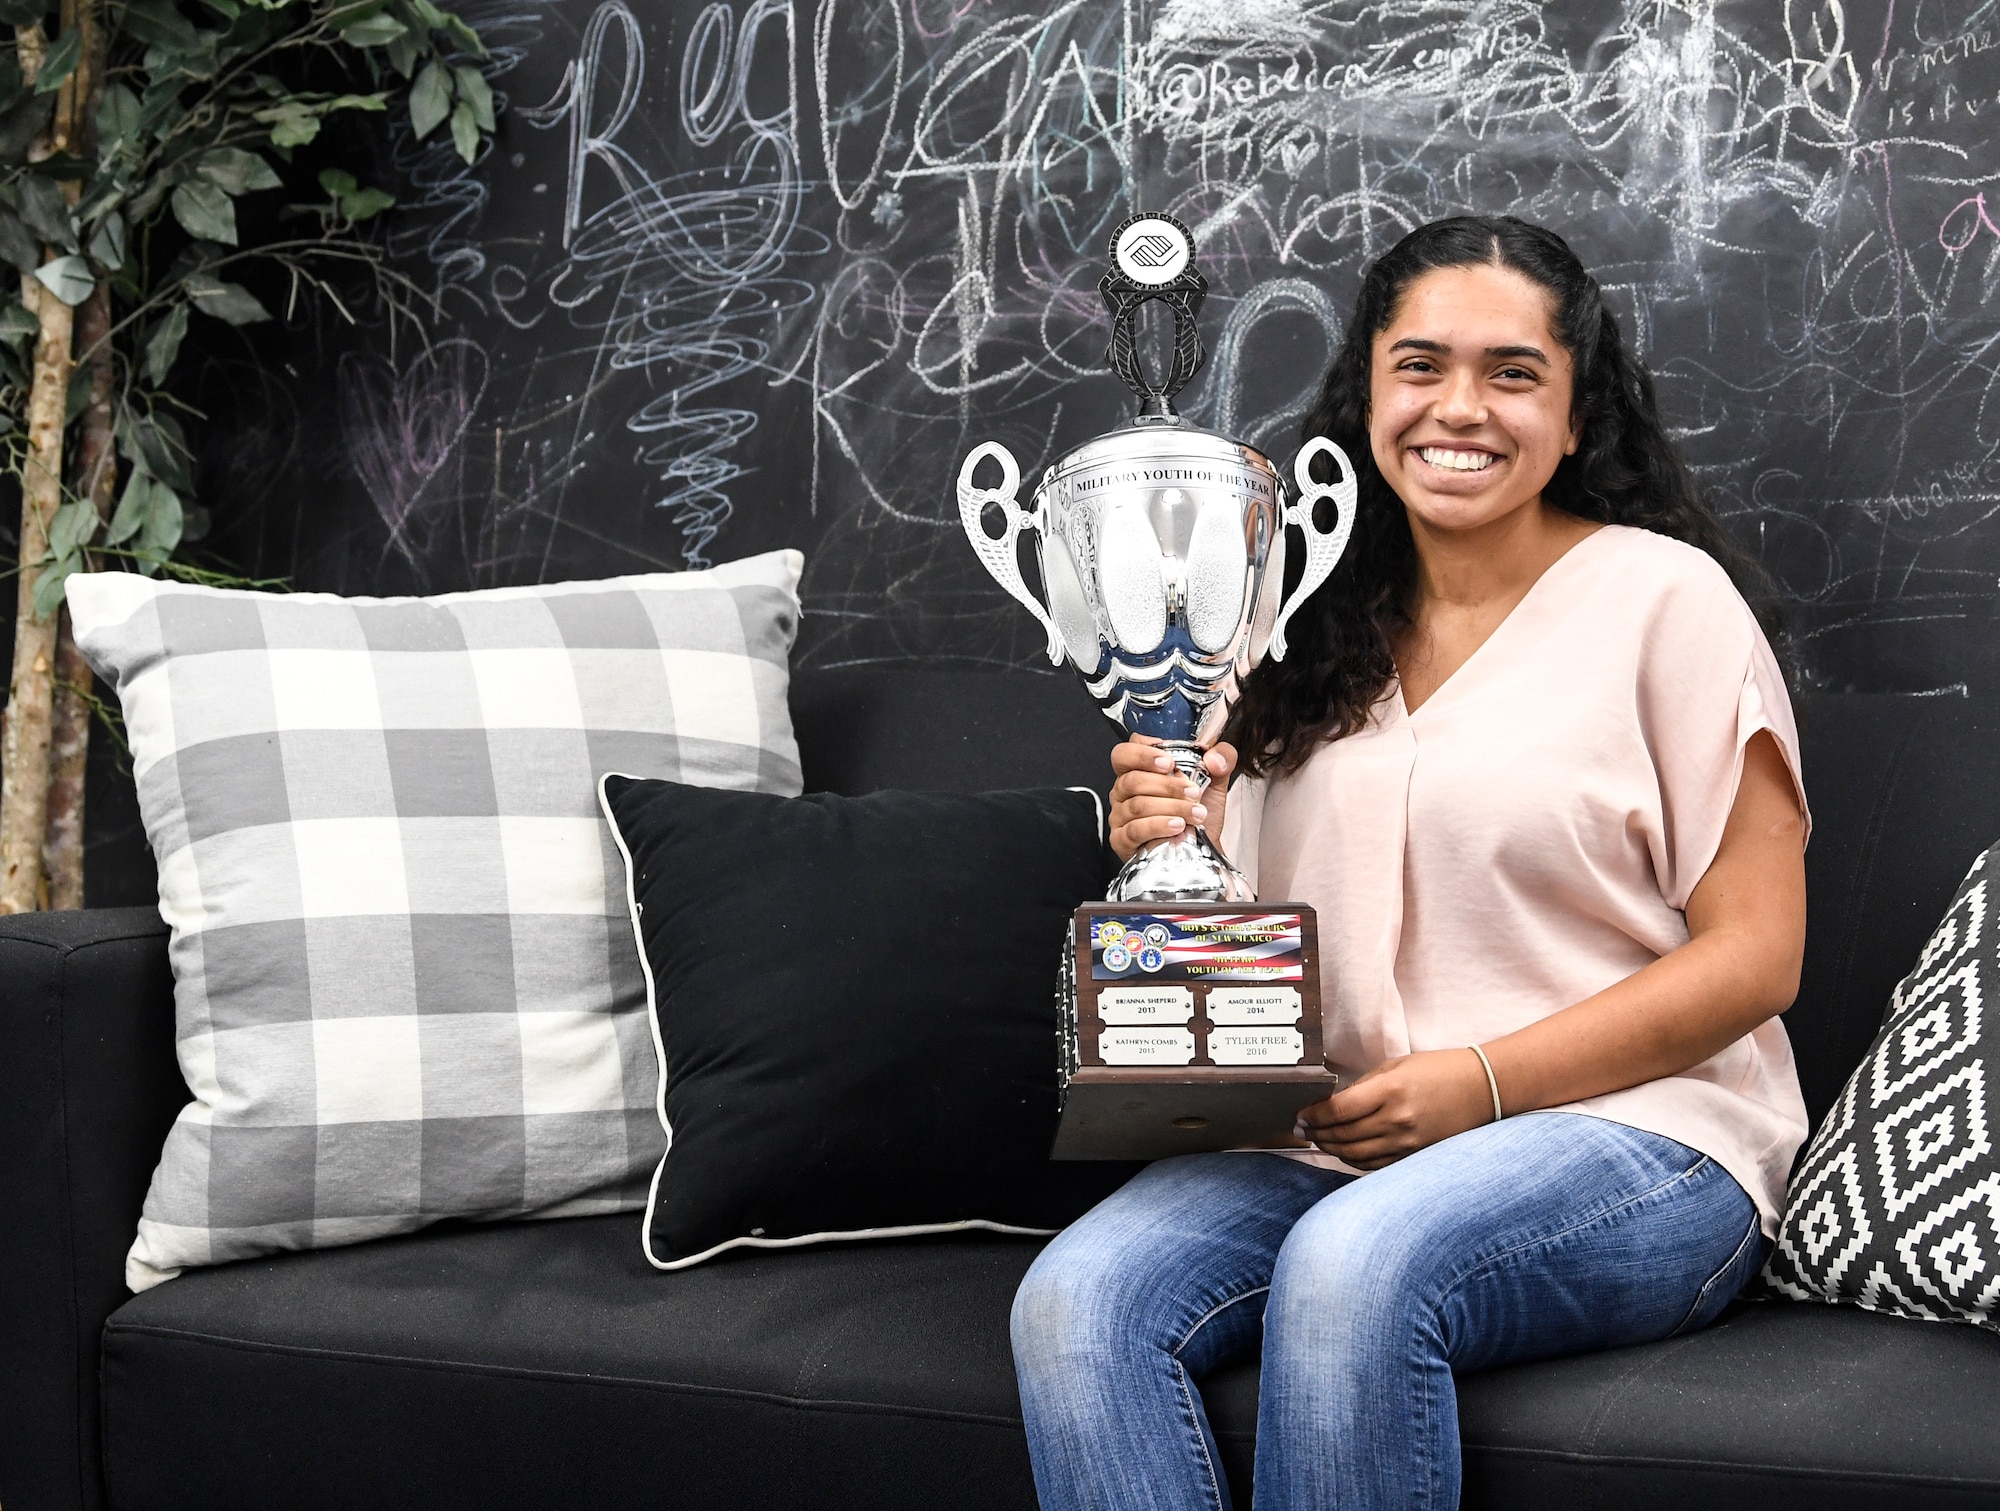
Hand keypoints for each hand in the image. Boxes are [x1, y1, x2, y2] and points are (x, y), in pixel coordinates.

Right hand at [1107, 737, 1236, 862]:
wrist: (1204, 848)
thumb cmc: (1198, 813)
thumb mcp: (1215, 780)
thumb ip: (1222, 758)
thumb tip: (1215, 758)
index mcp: (1138, 770)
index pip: (1124, 753)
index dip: (1143, 754)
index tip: (1169, 763)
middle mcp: (1124, 792)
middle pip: (1133, 780)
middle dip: (1168, 786)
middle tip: (1193, 792)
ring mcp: (1120, 816)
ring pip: (1138, 805)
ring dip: (1172, 807)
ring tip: (1195, 812)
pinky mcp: (1122, 841)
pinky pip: (1135, 830)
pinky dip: (1159, 826)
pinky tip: (1177, 826)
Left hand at [1293, 1049, 1493, 1168]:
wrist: (1483, 1089)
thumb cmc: (1439, 1070)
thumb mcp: (1397, 1066)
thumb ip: (1364, 1085)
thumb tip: (1333, 1102)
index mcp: (1391, 1092)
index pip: (1340, 1110)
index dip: (1314, 1115)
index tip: (1300, 1114)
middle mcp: (1398, 1121)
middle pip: (1343, 1135)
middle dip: (1317, 1133)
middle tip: (1302, 1129)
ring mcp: (1407, 1143)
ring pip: (1355, 1155)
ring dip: (1331, 1149)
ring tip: (1318, 1140)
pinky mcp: (1415, 1156)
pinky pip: (1375, 1165)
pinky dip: (1353, 1160)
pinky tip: (1343, 1151)